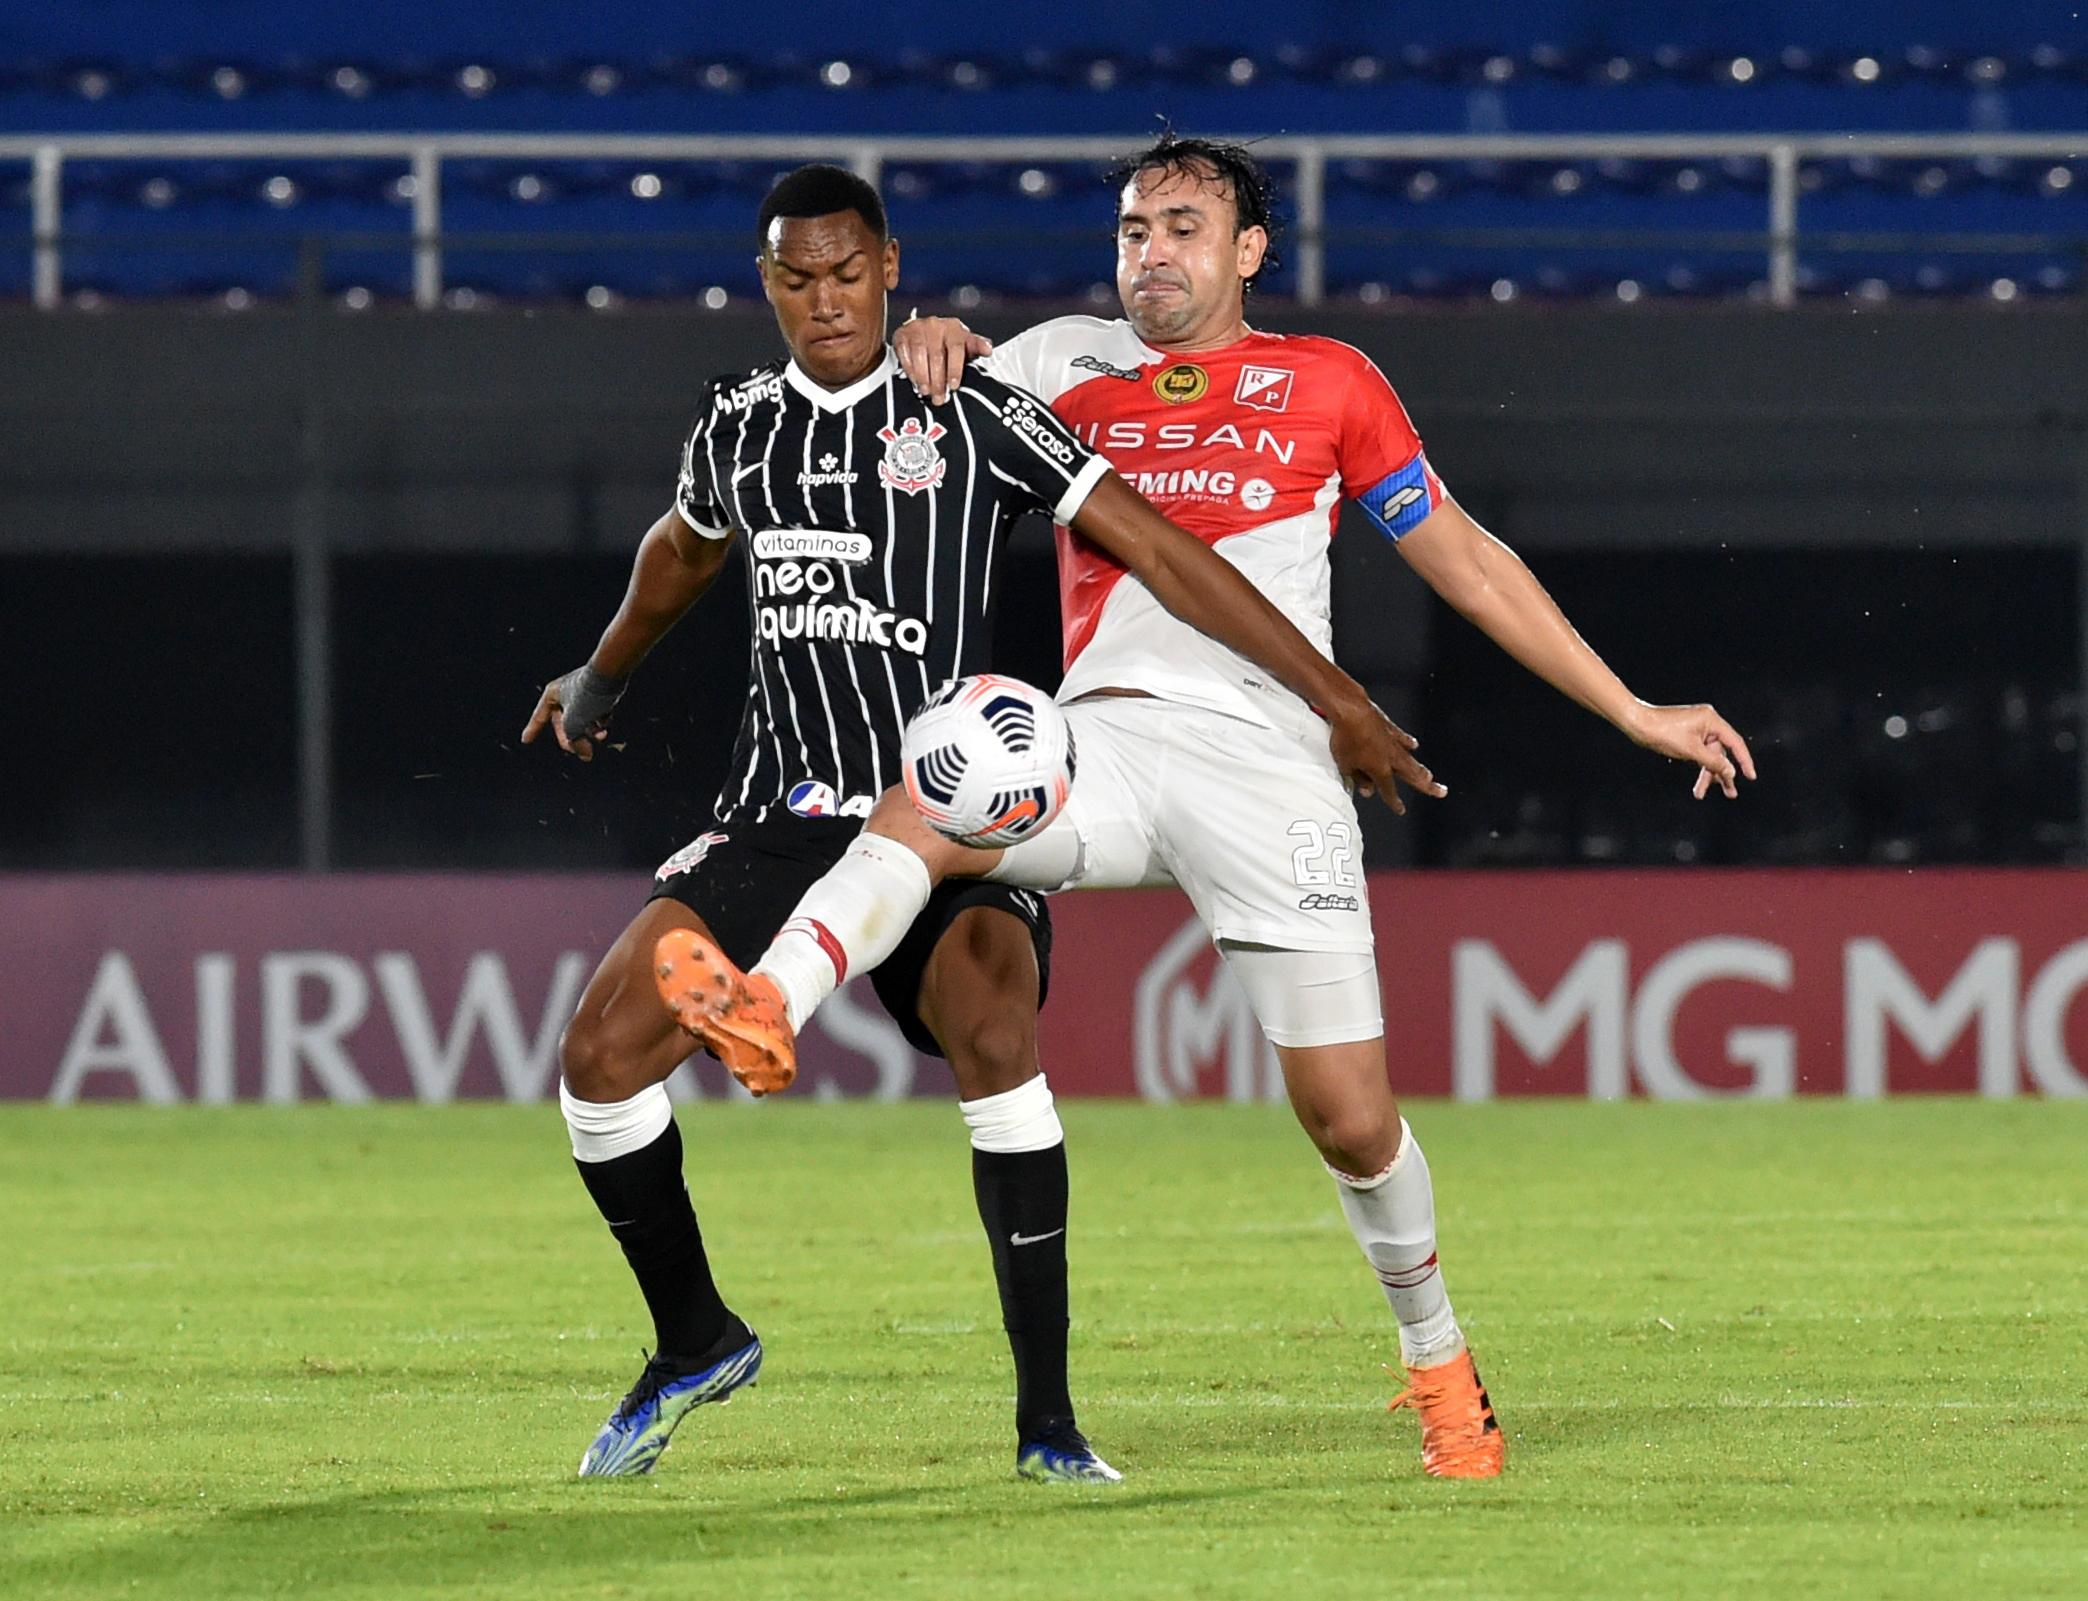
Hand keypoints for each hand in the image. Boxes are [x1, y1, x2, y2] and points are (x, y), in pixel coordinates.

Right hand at [521, 664, 625, 762]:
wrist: (610, 674)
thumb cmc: (587, 696)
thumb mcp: (574, 724)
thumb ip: (575, 743)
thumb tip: (586, 756)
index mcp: (552, 695)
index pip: (539, 717)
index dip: (533, 730)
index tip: (526, 740)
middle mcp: (565, 692)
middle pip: (565, 724)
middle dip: (576, 738)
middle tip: (587, 754)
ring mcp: (583, 692)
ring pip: (583, 720)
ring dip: (591, 731)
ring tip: (602, 734)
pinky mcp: (599, 693)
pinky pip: (596, 713)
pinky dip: (601, 720)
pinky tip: (606, 720)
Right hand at [895, 314, 991, 403]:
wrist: (923, 331)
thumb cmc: (947, 342)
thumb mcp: (964, 344)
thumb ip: (976, 347)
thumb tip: (988, 350)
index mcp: (954, 327)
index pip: (956, 348)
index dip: (955, 368)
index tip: (953, 386)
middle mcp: (935, 325)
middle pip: (937, 355)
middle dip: (938, 380)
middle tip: (939, 397)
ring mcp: (917, 328)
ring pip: (920, 354)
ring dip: (923, 376)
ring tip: (926, 391)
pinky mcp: (902, 334)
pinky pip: (905, 353)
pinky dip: (909, 369)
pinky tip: (914, 380)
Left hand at [1326, 696, 1446, 815]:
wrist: (1351, 710)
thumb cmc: (1346, 738)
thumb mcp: (1346, 765)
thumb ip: (1358, 779)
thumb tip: (1366, 789)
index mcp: (1380, 770)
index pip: (1389, 791)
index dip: (1394, 802)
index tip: (1400, 810)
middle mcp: (1391, 758)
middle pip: (1412, 776)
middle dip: (1427, 786)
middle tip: (1440, 792)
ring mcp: (1393, 742)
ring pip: (1410, 759)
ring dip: (1421, 769)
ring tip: (1430, 777)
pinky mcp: (1390, 727)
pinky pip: (1402, 738)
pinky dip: (1408, 742)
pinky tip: (1414, 745)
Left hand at [1624, 703, 1756, 798]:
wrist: (1638, 724)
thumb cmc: (1662, 732)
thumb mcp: (1691, 750)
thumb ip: (1713, 762)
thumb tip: (1730, 772)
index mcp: (1712, 720)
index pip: (1735, 743)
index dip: (1744, 761)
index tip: (1750, 776)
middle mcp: (1708, 722)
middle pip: (1720, 753)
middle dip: (1721, 774)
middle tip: (1730, 794)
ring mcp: (1697, 729)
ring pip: (1708, 756)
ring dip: (1707, 774)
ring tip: (1701, 793)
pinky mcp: (1688, 735)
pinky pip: (1699, 753)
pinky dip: (1698, 767)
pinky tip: (1698, 782)